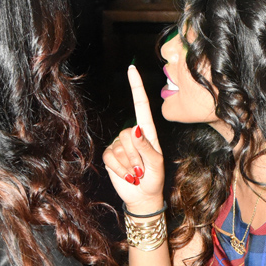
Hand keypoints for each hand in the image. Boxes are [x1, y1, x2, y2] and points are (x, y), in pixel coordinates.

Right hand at [103, 65, 164, 214]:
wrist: (143, 196)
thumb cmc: (155, 178)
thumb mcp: (156, 163)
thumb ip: (147, 147)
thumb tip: (134, 130)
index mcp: (147, 132)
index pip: (141, 105)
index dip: (136, 87)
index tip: (132, 69)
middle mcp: (132, 135)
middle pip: (127, 134)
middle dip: (135, 155)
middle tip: (143, 168)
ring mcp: (119, 145)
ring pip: (118, 147)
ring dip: (128, 164)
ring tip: (136, 173)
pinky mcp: (109, 155)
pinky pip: (109, 157)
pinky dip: (119, 169)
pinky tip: (126, 175)